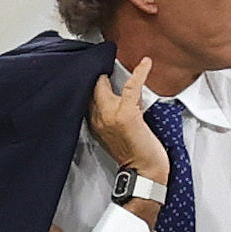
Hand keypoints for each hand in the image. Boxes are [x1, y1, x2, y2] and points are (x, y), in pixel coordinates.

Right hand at [90, 57, 168, 182]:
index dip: (89, 80)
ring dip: (113, 70)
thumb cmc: (134, 155)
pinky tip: (146, 63)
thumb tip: (117, 94)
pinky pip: (131, 86)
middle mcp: (97, 118)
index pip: (84, 95)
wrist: (144, 173)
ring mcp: (110, 116)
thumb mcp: (113, 134)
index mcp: (92, 123)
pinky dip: (140, 72)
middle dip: (95, 72)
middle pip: (90, 87)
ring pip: (105, 84)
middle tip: (105, 59)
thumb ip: (109, 115)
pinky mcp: (126, 114)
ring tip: (119, 59)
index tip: (95, 68)